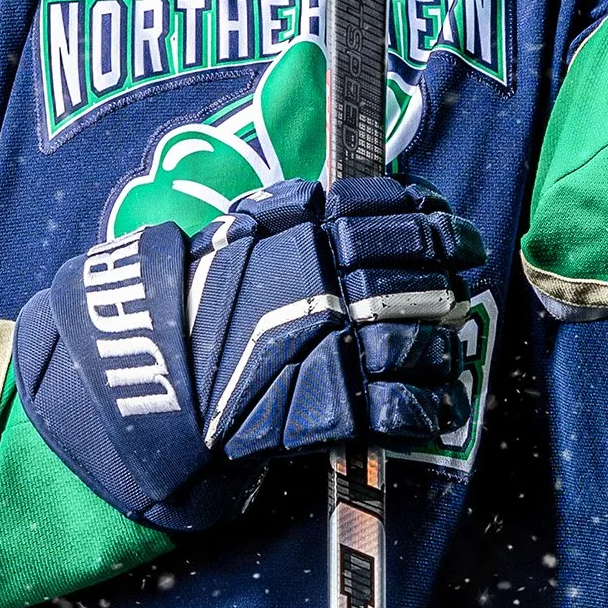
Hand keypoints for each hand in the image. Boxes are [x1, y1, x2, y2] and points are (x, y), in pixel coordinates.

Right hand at [12, 178, 486, 531]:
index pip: (396, 212)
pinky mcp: (325, 407)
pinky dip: (429, 410)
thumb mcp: (240, 230)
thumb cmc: (191, 300)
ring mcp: (328, 345)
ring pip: (420, 341)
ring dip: (443, 350)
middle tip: (460, 290)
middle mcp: (325, 282)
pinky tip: (440, 408)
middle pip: (420, 275)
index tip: (455, 232)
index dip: (437, 222)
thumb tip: (359, 198)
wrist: (146, 375)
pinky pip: (401, 409)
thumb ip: (298, 212)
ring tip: (447, 356)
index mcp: (307, 232)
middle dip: (448, 285)